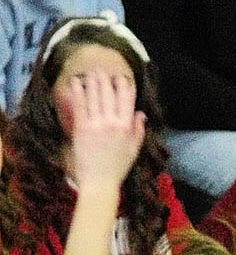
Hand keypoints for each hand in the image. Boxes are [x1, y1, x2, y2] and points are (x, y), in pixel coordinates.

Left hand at [69, 71, 146, 190]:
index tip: (121, 78)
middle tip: (102, 71)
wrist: (99, 182)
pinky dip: (78, 92)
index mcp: (127, 127)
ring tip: (90, 73)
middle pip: (109, 94)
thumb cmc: (118, 168)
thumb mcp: (134, 150)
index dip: (124, 86)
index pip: (127, 99)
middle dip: (106, 79)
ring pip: (94, 96)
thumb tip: (141, 114)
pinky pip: (80, 105)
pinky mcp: (82, 128)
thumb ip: (138, 130)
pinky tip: (76, 83)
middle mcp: (112, 122)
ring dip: (92, 82)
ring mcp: (96, 124)